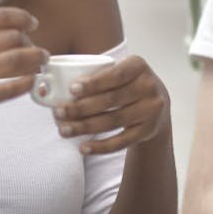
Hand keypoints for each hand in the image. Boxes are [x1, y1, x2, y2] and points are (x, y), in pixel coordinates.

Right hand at [0, 7, 45, 151]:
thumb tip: (16, 26)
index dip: (22, 18)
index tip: (32, 24)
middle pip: (12, 37)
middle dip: (30, 43)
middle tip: (37, 50)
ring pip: (16, 59)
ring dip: (36, 60)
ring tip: (41, 62)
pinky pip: (13, 87)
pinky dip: (28, 82)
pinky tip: (31, 81)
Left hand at [51, 55, 170, 154]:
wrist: (157, 105)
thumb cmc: (127, 85)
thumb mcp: (121, 72)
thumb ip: (98, 74)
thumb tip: (55, 84)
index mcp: (139, 66)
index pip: (116, 74)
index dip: (94, 83)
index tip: (71, 89)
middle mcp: (149, 86)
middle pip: (111, 100)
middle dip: (81, 107)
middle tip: (58, 112)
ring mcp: (151, 110)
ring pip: (113, 121)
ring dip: (85, 127)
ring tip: (64, 130)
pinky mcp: (148, 130)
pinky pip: (121, 141)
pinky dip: (101, 146)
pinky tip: (83, 148)